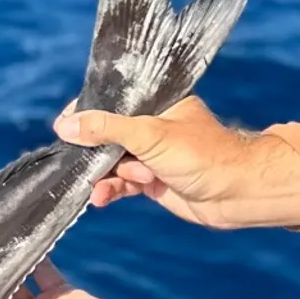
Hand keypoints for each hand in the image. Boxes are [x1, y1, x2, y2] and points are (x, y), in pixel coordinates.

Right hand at [56, 95, 299, 230]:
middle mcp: (152, 126)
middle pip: (108, 133)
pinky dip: (111, 190)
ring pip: (113, 161)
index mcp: (157, 103)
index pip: (113, 100)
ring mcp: (152, 155)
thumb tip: (65, 125)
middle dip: (92, 149)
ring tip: (98, 185)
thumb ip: (106, 129)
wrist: (235, 194)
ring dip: (102, 173)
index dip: (88, 111)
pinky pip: (122, 183)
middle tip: (73, 161)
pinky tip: (101, 198)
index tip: (64, 125)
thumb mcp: (148, 134)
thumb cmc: (201, 154)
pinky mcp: (153, 181)